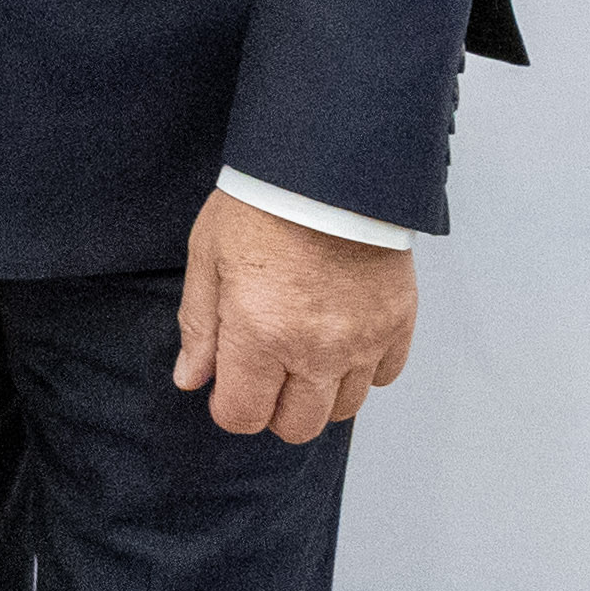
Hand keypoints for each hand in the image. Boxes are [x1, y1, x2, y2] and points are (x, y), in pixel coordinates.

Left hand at [173, 188, 416, 441]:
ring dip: (320, 392)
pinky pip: (383, 376)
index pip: (243, 416)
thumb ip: (200, 326)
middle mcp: (315, 350)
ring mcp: (362, 340)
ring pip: (343, 409)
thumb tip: (192, 378)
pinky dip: (363, 368)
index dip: (229, 404)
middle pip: (297, 426)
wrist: (331, 164)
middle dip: (274, 408)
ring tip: (305, 351)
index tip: (229, 380)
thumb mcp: (208, 256)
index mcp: (260, 334)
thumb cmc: (264, 203)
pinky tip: (343, 337)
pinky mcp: (397, 323)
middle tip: (266, 369)